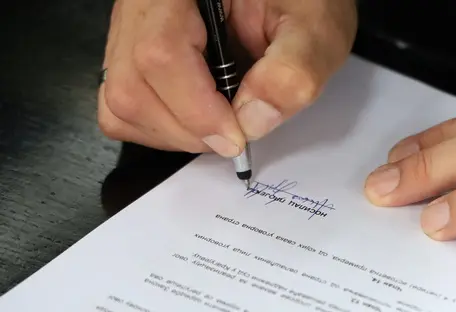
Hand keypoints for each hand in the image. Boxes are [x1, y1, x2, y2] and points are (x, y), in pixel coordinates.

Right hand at [97, 0, 355, 156]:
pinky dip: (163, 128)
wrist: (292, 2)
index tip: (236, 137)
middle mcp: (144, 3)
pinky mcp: (134, 53)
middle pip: (131, 84)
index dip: (196, 109)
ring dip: (175, 133)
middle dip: (188, 128)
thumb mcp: (315, 30)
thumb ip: (292, 71)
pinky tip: (202, 119)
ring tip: (222, 124)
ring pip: (121, 101)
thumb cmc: (301, 4)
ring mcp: (132, 28)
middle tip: (235, 135)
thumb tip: (252, 120)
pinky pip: (125, 106)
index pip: (160, 52)